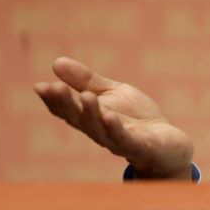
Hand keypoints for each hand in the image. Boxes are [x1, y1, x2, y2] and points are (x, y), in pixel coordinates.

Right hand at [34, 57, 193, 179]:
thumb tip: (56, 62)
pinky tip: (110, 117)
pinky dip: (117, 129)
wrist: (169, 146)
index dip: (54, 100)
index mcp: (92, 119)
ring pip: (101, 130)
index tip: (40, 86)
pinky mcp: (142, 147)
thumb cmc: (137, 119)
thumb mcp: (113, 94)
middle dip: (66, 105)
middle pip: (80, 120)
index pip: (68, 110)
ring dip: (91, 114)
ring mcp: (121, 141)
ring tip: (84, 96)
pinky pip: (127, 139)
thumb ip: (87, 81)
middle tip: (54, 88)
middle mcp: (101, 132)